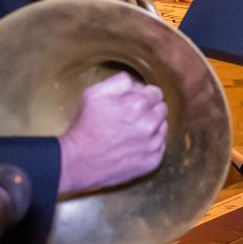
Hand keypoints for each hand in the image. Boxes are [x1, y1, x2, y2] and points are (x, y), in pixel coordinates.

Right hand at [57, 71, 168, 194]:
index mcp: (138, 105)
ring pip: (163, 127)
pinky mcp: (152, 161)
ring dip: (152, 126)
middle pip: (162, 108)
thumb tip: (138, 85)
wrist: (78, 162)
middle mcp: (149, 125)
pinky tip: (134, 145)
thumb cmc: (86, 126)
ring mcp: (152, 145)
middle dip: (149, 110)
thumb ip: (120, 82)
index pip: (156, 93)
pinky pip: (161, 146)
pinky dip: (151, 144)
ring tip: (131, 132)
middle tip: (131, 117)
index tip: (132, 102)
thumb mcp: (95, 93)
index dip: (144, 95)